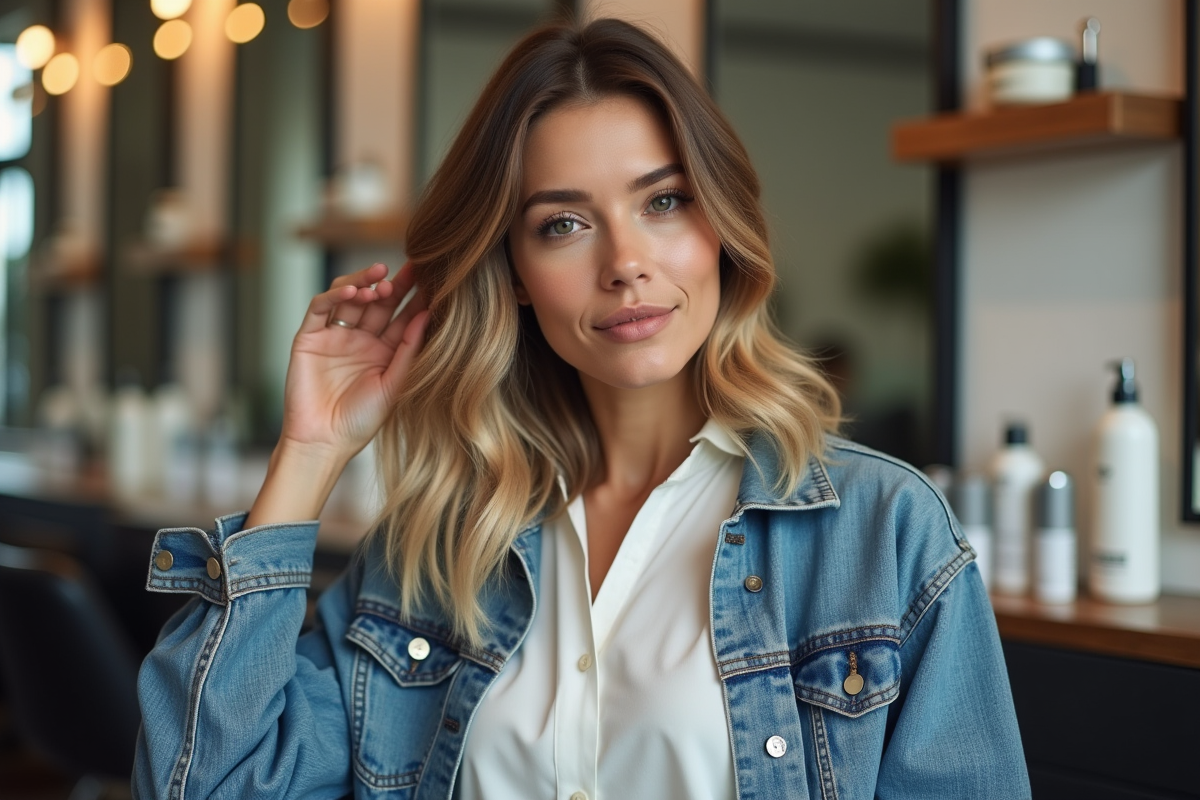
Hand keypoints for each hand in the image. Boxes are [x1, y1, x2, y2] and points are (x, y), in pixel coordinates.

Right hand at [280, 261, 428, 462]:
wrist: (323, 442)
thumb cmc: (361, 422)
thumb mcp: (394, 385)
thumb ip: (409, 350)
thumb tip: (428, 315)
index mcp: (385, 351)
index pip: (402, 316)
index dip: (417, 298)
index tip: (434, 278)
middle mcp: (360, 339)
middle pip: (378, 301)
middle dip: (394, 283)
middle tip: (412, 268)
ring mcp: (334, 336)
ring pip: (349, 297)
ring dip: (365, 283)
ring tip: (381, 279)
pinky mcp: (309, 337)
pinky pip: (321, 308)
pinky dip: (335, 295)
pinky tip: (353, 292)